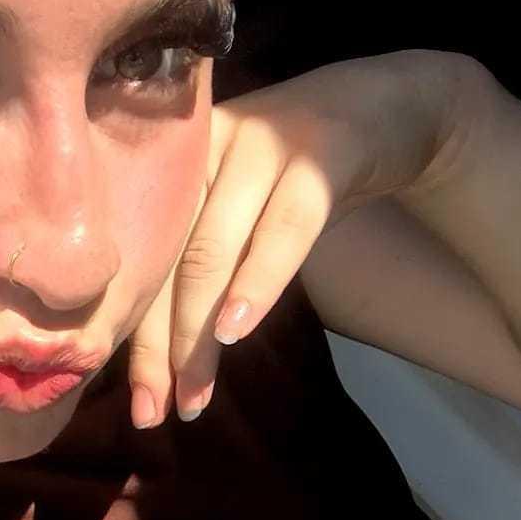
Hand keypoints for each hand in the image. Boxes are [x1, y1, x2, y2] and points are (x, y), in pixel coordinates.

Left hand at [126, 51, 466, 427]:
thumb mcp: (236, 207)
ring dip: (201, 333)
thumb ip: (198, 257)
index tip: (137, 401)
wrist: (388, 106)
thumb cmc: (295, 174)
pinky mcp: (317, 153)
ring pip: (213, 251)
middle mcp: (201, 147)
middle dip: (160, 347)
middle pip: (169, 261)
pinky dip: (257, 282)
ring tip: (194, 394)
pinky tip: (236, 329)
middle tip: (157, 413)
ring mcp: (258, 144)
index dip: (131, 334)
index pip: (140, 260)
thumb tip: (154, 355)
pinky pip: (283, 229)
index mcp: (170, 164)